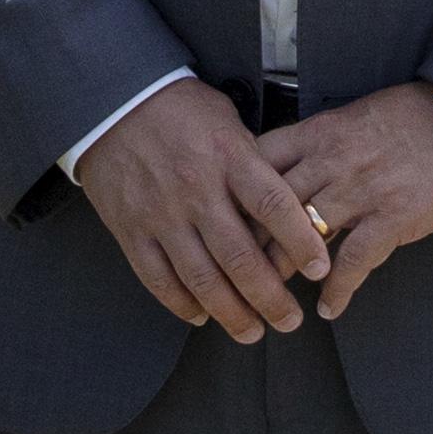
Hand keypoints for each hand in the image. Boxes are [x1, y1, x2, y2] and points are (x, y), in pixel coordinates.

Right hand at [70, 81, 333, 340]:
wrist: (112, 102)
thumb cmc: (179, 109)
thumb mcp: (228, 120)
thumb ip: (255, 164)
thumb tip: (288, 206)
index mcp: (228, 158)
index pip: (273, 206)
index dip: (300, 242)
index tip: (320, 269)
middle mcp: (197, 190)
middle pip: (240, 256)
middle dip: (269, 297)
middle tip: (289, 320)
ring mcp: (161, 214)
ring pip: (201, 278)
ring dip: (230, 312)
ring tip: (252, 331)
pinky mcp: (131, 230)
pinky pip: (158, 279)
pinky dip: (181, 304)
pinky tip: (202, 316)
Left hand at [251, 85, 432, 319]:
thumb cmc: (417, 115)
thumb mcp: (358, 116)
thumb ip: (324, 144)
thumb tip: (294, 172)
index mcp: (320, 132)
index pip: (258, 161)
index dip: (235, 192)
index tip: (222, 219)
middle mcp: (332, 160)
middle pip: (271, 207)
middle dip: (248, 243)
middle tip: (233, 274)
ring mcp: (362, 189)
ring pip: (303, 237)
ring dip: (285, 274)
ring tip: (274, 300)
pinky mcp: (394, 216)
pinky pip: (354, 261)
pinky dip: (338, 289)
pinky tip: (330, 308)